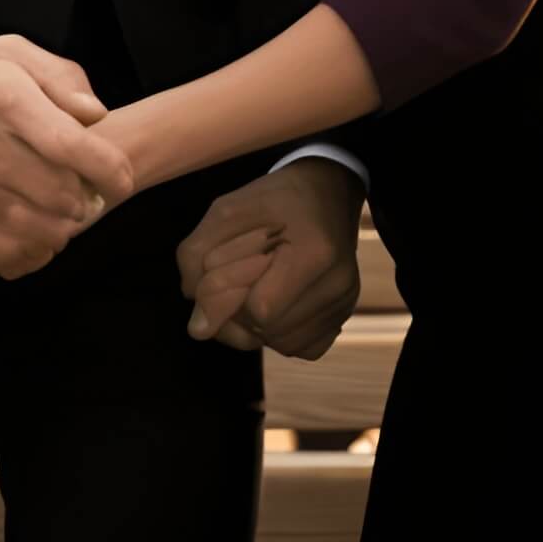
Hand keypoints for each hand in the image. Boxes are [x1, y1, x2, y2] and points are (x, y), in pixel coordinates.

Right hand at [0, 34, 134, 279]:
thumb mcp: (21, 58)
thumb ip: (65, 82)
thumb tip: (96, 116)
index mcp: (1, 95)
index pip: (73, 147)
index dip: (111, 171)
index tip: (121, 179)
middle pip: (62, 195)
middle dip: (87, 197)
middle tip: (83, 189)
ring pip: (42, 231)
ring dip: (63, 224)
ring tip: (59, 206)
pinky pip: (9, 254)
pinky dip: (33, 248)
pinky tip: (35, 226)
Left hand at [176, 158, 363, 360]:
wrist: (324, 194)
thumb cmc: (272, 200)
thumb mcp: (226, 212)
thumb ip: (198, 259)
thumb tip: (198, 327)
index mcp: (314, 250)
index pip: (260, 309)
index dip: (228, 297)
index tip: (217, 274)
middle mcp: (338, 284)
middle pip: (268, 331)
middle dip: (236, 312)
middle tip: (231, 280)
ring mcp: (344, 306)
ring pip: (281, 345)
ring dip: (254, 325)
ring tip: (251, 286)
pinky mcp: (343, 319)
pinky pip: (300, 348)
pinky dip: (277, 333)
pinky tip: (272, 300)